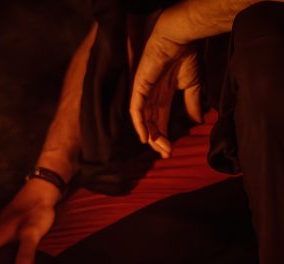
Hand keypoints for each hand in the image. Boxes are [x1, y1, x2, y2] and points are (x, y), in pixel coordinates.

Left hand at [129, 9, 203, 157]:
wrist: (179, 40)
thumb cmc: (185, 57)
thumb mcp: (192, 85)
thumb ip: (192, 103)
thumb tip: (197, 121)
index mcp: (162, 95)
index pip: (159, 120)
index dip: (164, 135)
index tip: (171, 150)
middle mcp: (150, 96)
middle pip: (150, 123)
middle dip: (158, 140)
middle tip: (166, 153)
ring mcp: (143, 92)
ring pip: (143, 120)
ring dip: (151, 136)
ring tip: (161, 148)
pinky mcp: (139, 87)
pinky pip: (136, 110)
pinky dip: (139, 124)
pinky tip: (145, 137)